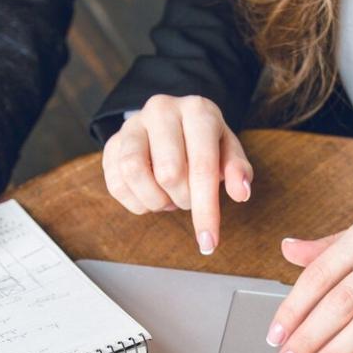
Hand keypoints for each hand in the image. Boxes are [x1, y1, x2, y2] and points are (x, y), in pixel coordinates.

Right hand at [102, 94, 252, 254]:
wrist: (171, 121)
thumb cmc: (203, 140)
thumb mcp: (227, 149)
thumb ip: (237, 169)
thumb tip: (241, 192)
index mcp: (197, 110)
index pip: (202, 166)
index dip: (206, 209)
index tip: (208, 242)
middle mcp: (162, 110)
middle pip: (168, 173)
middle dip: (183, 200)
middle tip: (189, 198)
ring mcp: (132, 125)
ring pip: (134, 173)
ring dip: (155, 200)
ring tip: (168, 197)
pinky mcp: (111, 142)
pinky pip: (115, 183)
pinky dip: (135, 202)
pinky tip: (149, 195)